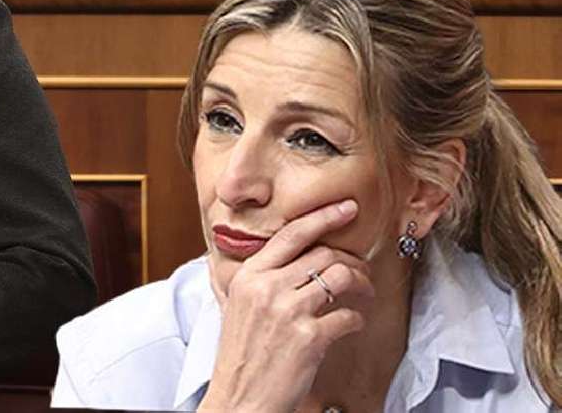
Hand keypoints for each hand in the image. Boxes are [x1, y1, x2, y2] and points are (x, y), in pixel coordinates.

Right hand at [199, 200, 373, 412]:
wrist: (239, 398)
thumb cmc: (241, 357)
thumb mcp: (238, 307)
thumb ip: (260, 280)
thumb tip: (291, 260)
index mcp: (248, 276)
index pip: (291, 235)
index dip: (323, 216)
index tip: (346, 208)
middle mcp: (267, 288)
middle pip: (323, 254)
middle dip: (351, 259)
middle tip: (362, 270)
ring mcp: (288, 312)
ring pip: (341, 278)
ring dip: (362, 285)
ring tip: (364, 295)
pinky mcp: (309, 338)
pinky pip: (348, 316)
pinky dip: (357, 319)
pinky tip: (352, 324)